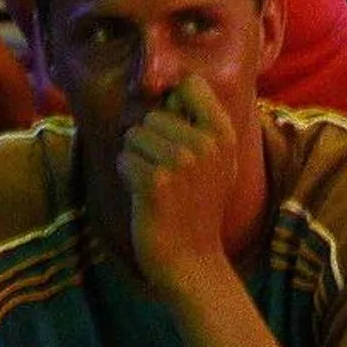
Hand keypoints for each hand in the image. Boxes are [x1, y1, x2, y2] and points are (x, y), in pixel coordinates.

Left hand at [118, 75, 236, 297]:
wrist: (192, 261)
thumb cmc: (198, 206)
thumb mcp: (217, 161)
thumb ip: (202, 124)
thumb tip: (173, 88)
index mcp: (223, 134)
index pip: (189, 85)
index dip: (173, 103)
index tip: (172, 129)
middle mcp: (205, 143)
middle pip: (152, 114)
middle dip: (149, 140)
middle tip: (166, 174)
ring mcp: (180, 162)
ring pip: (133, 136)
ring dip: (136, 159)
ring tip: (156, 186)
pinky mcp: (154, 182)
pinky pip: (123, 159)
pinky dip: (126, 176)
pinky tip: (144, 197)